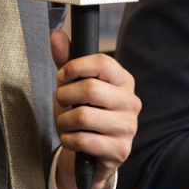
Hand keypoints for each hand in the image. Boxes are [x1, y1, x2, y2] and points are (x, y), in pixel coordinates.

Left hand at [50, 29, 140, 188]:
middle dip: (65, 96)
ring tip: (66, 123)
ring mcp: (128, 127)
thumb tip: (56, 34)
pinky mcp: (120, 150)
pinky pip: (83, 140)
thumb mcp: (74, 86)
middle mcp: (131, 102)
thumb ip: (67, 60)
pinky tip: (72, 139)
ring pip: (83, 116)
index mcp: (124, 81)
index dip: (75, 67)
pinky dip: (68, 139)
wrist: (91, 155)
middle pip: (90, 89)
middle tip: (62, 102)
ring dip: (64, 121)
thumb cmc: (85, 114)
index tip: (62, 76)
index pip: (102, 62)